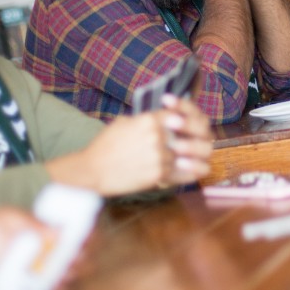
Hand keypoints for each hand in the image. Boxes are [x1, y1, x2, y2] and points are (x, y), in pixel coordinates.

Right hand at [45, 95, 212, 193]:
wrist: (92, 170)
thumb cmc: (105, 145)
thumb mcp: (125, 122)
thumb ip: (146, 119)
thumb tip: (163, 117)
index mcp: (149, 120)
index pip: (179, 114)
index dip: (186, 118)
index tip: (187, 123)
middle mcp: (157, 136)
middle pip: (187, 135)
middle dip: (194, 139)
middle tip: (197, 142)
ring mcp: (159, 156)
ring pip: (186, 155)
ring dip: (190, 157)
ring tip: (193, 158)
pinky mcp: (158, 174)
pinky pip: (182, 173)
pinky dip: (187, 173)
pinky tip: (189, 171)